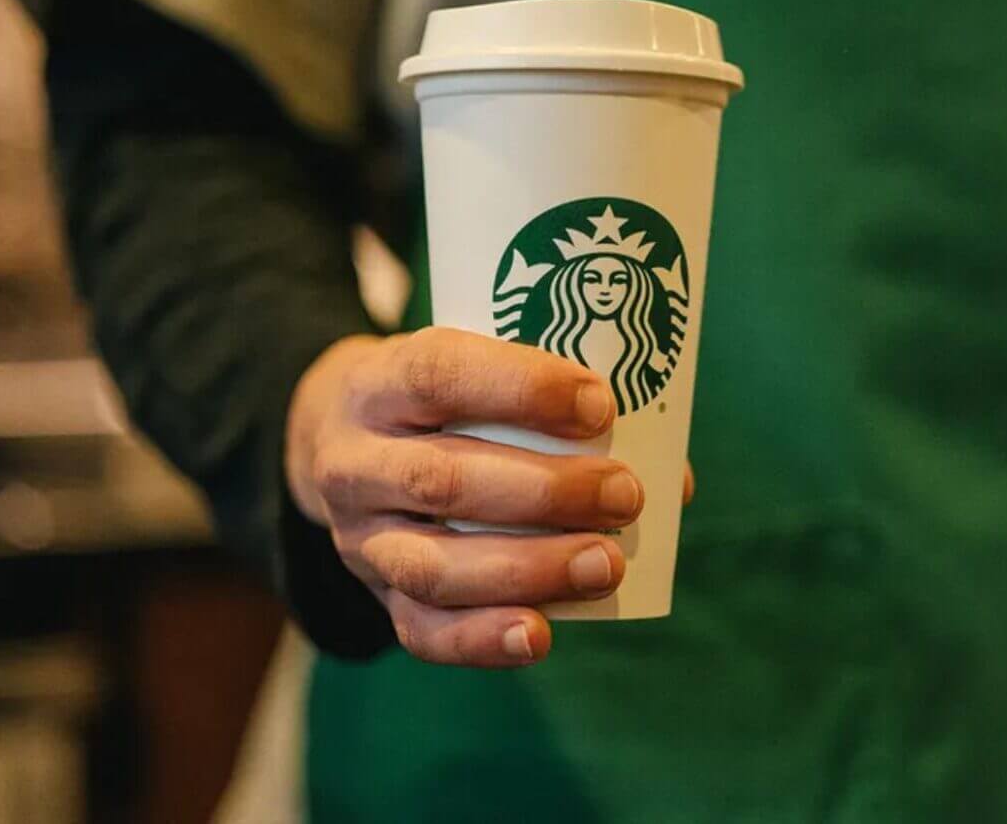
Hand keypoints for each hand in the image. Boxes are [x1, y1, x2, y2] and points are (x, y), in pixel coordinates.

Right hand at [288, 327, 646, 667]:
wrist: (334, 442)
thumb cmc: (440, 399)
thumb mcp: (469, 367)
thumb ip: (552, 406)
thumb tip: (673, 474)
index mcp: (379, 383)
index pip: (438, 375)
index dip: (521, 388)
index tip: (599, 403)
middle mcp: (354, 462)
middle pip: (442, 480)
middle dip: (546, 493)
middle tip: (626, 494)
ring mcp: (360, 537)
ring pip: (435, 565)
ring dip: (530, 569)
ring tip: (608, 565)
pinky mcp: (377, 594)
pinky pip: (422, 630)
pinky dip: (483, 639)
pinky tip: (541, 635)